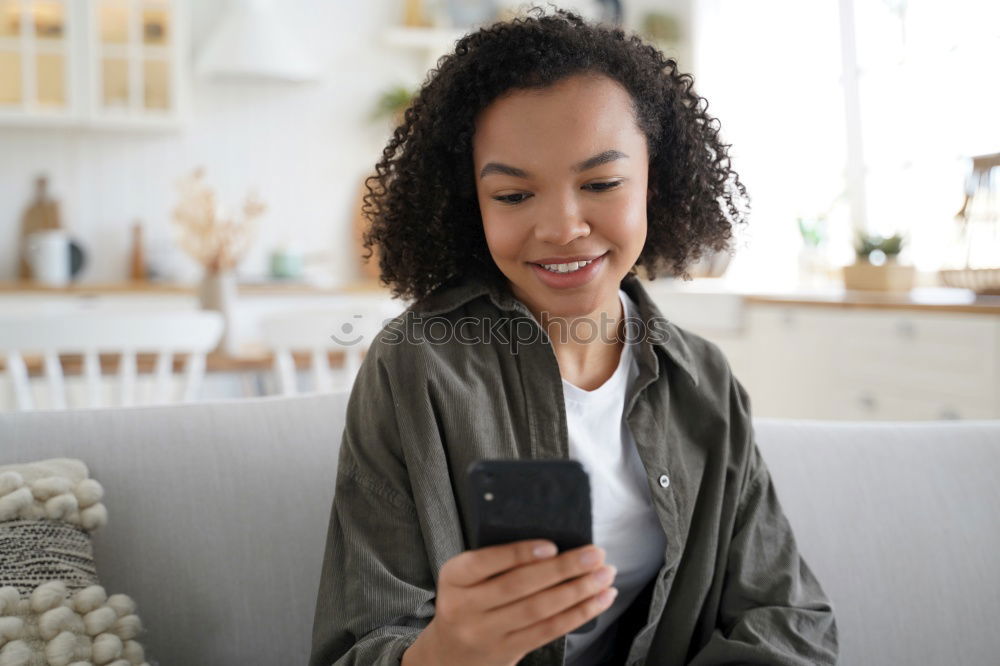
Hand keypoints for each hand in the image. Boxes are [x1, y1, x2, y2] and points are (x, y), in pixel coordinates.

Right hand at [402, 540, 616, 665]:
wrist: (449, 652)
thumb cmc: (467, 599)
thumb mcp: (465, 576)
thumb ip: (495, 559)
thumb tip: (553, 542)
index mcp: (454, 577)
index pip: (485, 561)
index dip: (519, 554)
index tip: (552, 545)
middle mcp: (466, 607)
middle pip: (520, 586)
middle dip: (563, 569)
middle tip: (595, 554)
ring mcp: (487, 633)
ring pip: (539, 610)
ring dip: (578, 591)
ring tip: (604, 575)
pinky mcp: (509, 651)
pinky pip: (549, 631)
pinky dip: (578, 614)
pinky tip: (599, 599)